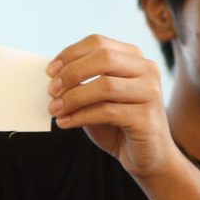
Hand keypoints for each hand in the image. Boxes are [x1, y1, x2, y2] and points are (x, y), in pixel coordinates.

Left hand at [46, 34, 177, 180]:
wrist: (147, 156)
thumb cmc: (118, 125)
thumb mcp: (97, 99)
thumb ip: (82, 83)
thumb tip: (53, 76)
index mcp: (133, 57)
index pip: (98, 43)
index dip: (70, 54)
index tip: (49, 72)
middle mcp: (146, 69)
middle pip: (103, 58)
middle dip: (72, 73)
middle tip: (51, 91)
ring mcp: (150, 92)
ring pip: (105, 85)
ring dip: (73, 98)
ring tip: (54, 110)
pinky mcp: (147, 118)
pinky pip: (107, 112)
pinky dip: (80, 116)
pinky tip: (65, 123)